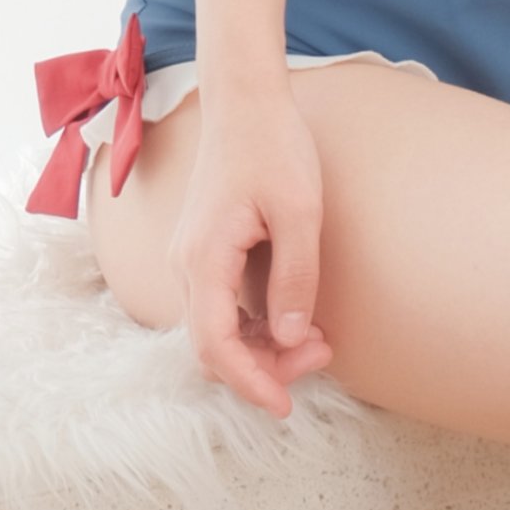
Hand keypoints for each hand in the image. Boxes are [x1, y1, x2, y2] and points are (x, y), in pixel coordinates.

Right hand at [169, 81, 333, 415]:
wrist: (245, 103)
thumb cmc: (274, 147)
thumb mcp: (301, 212)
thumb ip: (295, 278)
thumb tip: (289, 337)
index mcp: (204, 258)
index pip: (215, 346)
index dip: (250, 383)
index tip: (286, 406)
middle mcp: (186, 265)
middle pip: (213, 347)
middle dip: (264, 366)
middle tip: (323, 352)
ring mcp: (190, 259)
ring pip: (215, 331)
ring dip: (261, 347)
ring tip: (317, 337)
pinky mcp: (203, 253)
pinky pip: (220, 308)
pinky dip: (253, 325)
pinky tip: (292, 316)